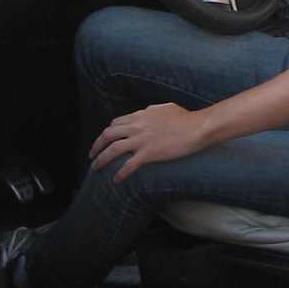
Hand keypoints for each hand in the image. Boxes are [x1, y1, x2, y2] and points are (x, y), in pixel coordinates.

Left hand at [89, 103, 210, 180]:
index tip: (105, 139)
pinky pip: (128, 166)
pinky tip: (116, 180)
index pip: (116, 123)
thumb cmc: (186, 118)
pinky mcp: (148, 154)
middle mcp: (137, 127)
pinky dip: (120, 173)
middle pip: (108, 135)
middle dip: (97, 145)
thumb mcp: (165, 107)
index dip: (108, 132)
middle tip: (92, 154)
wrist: (197, 128)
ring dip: (101, 159)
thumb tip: (147, 112)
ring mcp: (141, 141)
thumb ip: (152, 110)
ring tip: (95, 167)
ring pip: (113, 150)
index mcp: (140, 115)